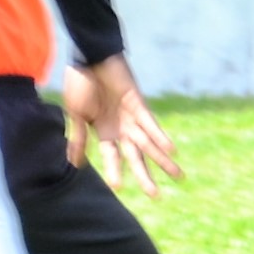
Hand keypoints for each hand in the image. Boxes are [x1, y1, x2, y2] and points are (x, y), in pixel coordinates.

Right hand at [59, 56, 183, 191]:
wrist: (89, 56)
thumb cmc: (80, 83)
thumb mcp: (76, 116)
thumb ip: (79, 139)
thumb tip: (74, 165)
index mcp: (104, 132)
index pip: (112, 158)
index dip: (115, 172)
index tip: (117, 189)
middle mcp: (121, 128)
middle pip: (136, 157)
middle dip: (145, 176)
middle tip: (157, 197)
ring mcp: (132, 118)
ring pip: (149, 145)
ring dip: (163, 161)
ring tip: (179, 177)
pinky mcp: (139, 105)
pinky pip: (151, 124)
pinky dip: (160, 136)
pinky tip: (171, 150)